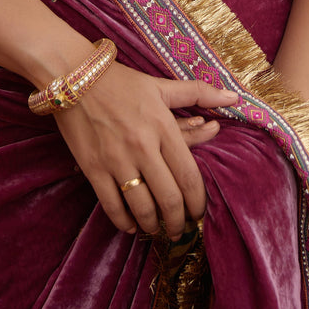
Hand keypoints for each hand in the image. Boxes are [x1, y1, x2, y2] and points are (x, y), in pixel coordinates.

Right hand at [53, 62, 237, 239]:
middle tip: (181, 230)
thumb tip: (235, 97)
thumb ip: (198, 93)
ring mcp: (116, 160)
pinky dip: (124, 222)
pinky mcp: (93, 168)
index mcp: (162, 126)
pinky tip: (131, 225)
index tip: (199, 213)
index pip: (189, 176)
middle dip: (179, 221)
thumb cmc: (121, 82)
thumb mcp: (161, 86)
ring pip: (142, 207)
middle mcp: (142, 146)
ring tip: (158, 229)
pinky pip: (112, 206)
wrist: (74, 77)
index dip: (198, 202)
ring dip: (153, 225)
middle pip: (169, 198)